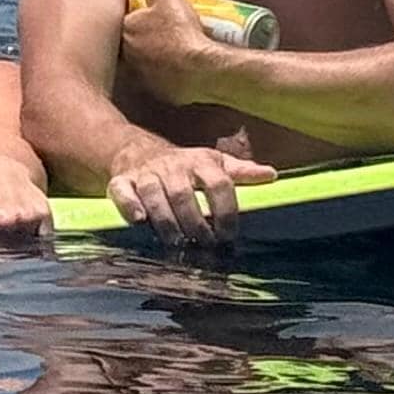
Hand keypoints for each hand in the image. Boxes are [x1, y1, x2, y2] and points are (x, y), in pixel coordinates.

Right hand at [104, 137, 274, 245]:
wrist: (137, 149)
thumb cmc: (183, 165)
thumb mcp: (213, 163)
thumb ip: (241, 172)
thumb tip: (271, 175)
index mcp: (200, 162)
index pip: (219, 184)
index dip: (226, 212)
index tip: (228, 235)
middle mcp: (172, 166)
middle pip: (184, 195)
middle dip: (195, 223)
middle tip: (203, 244)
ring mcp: (145, 173)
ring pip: (154, 195)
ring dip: (166, 222)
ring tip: (176, 242)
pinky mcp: (121, 180)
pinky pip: (122, 192)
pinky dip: (129, 206)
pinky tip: (139, 221)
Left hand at [117, 0, 226, 105]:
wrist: (203, 71)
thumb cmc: (183, 33)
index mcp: (123, 32)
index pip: (122, 21)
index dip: (136, 16)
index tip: (152, 15)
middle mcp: (125, 58)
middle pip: (130, 44)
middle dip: (143, 38)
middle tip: (165, 33)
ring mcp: (139, 78)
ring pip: (143, 64)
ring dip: (154, 58)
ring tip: (175, 51)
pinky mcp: (157, 94)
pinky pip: (159, 81)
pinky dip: (168, 75)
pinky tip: (183, 69)